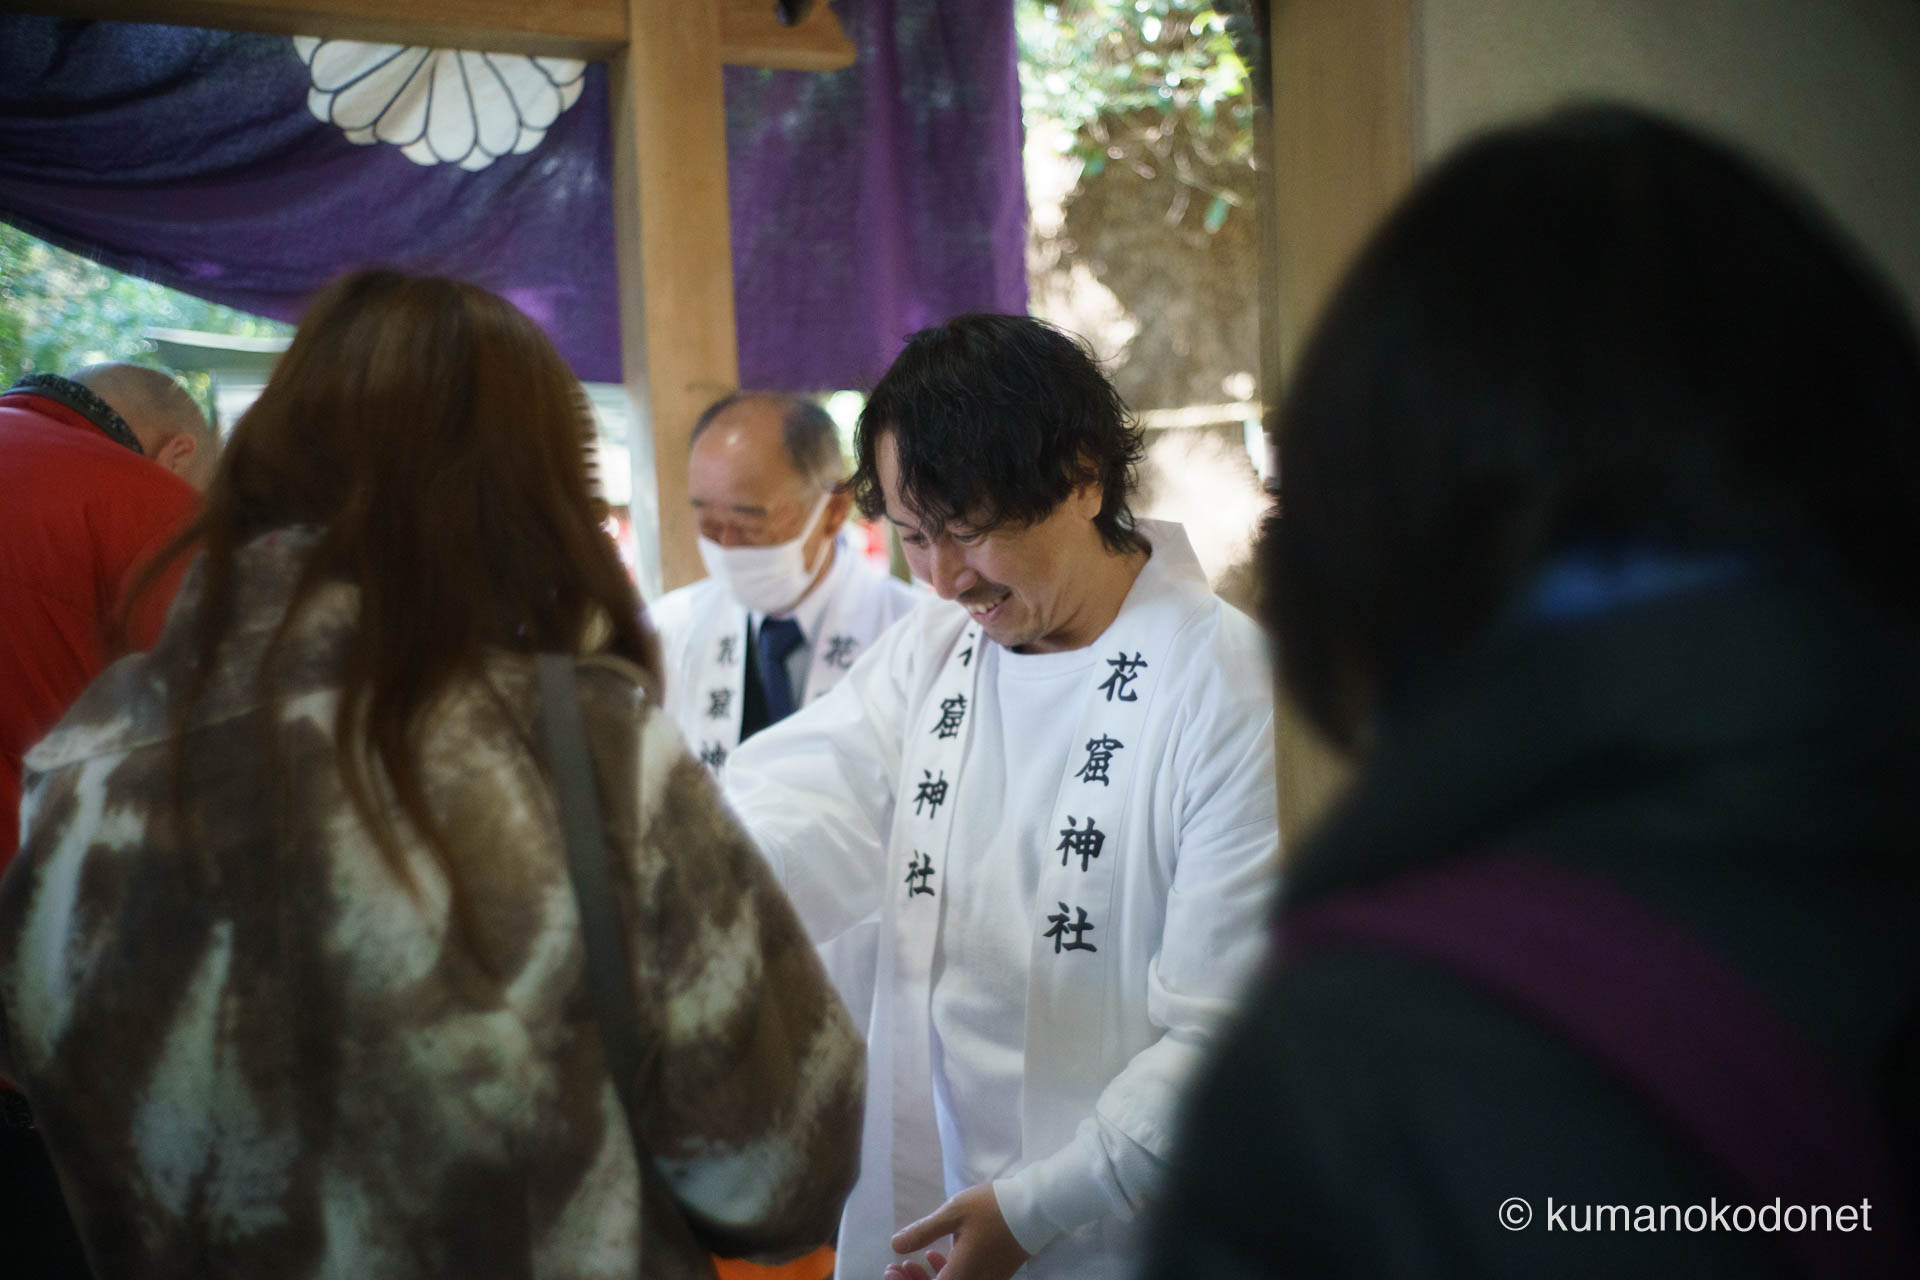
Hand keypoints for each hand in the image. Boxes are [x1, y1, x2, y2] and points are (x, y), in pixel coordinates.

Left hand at [882, 1183, 1029, 1279]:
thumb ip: (923, 1232)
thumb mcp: (953, 1213)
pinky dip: (946, 1274)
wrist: (1036, 1209)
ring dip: (927, 1279)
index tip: (889, 1270)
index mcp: (961, 1275)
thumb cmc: (992, 1209)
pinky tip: (936, 1257)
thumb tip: (894, 1245)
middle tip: (894, 1268)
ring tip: (911, 1261)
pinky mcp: (995, 1276)